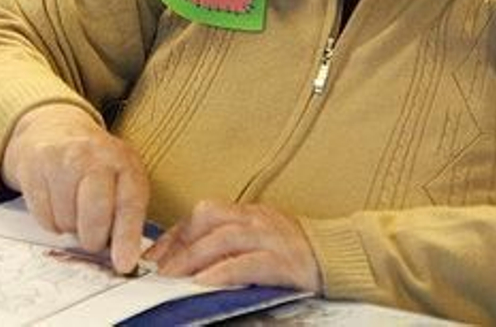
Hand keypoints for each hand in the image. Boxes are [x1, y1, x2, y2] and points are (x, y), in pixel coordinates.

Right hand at [1, 103, 150, 273]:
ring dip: (70, 227)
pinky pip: (43, 216)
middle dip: (93, 238)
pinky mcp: (33, 166)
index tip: (123, 264)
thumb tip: (124, 260)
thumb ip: (127, 213)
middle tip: (92, 239)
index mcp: (122, 160)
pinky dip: (51, 222)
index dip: (126, 237)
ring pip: (66, 220)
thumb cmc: (95, 164)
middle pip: (94, 214)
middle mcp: (92, 155)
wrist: (54, 128)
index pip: (129, 203)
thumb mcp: (121, 178)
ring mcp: (60, 158)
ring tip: (73, 210)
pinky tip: (56, 204)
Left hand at [147, 200, 321, 291]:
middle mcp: (256, 219)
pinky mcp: (285, 261)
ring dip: (192, 258)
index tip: (152, 255)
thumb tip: (188, 258)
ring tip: (172, 277)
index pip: (200, 215)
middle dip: (177, 246)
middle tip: (155, 269)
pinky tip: (205, 282)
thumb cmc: (296, 250)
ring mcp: (270, 237)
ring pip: (223, 238)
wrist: (343, 256)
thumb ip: (229, 241)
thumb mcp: (259, 236)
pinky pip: (248, 263)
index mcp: (246, 212)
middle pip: (206, 221)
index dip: (173, 234)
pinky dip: (223, 272)